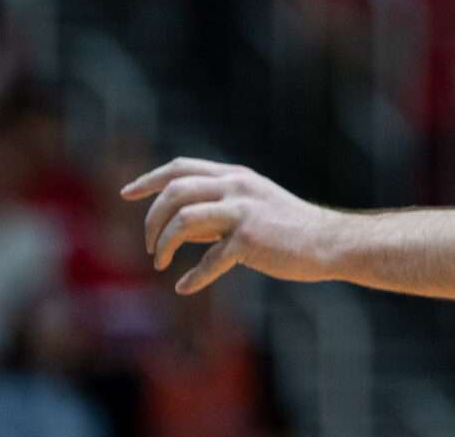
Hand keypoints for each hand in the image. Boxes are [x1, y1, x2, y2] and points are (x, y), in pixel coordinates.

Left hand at [122, 158, 336, 295]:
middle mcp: (236, 187)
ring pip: (184, 219)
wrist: (328, 241)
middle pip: (175, 191)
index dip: (149, 180)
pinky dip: (192, 277)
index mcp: (235, 176)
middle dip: (151, 220)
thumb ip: (217, 213)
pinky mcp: (249, 239)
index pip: (181, 168)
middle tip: (148, 246)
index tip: (126, 193)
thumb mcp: (252, 208)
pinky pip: (209, 260)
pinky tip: (184, 287)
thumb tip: (182, 231)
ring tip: (159, 262)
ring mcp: (243, 212)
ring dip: (162, 244)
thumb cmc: (289, 229)